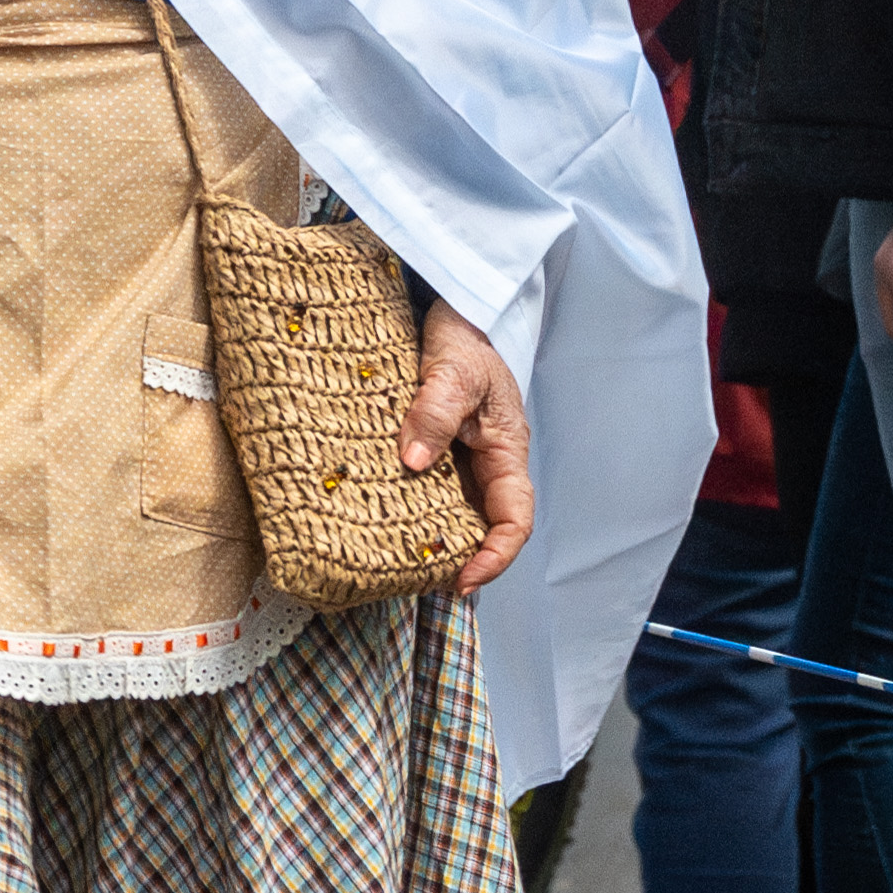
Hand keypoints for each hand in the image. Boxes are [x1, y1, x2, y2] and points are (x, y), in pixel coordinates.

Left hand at [398, 297, 537, 585]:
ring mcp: (459, 457)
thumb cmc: (464, 338)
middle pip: (482, 526)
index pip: (514, 519)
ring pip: (452, 511)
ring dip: (430, 538)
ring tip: (393, 564)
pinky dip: (408, 508)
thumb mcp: (452, 373)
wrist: (452, 309)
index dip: (495, 556)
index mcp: (505, 451)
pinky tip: (378, 520)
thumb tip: (414, 463)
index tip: (463, 579)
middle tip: (417, 582)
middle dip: (458, 559)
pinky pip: (425, 488)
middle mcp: (486, 463)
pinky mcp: (432, 447)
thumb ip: (434, 414)